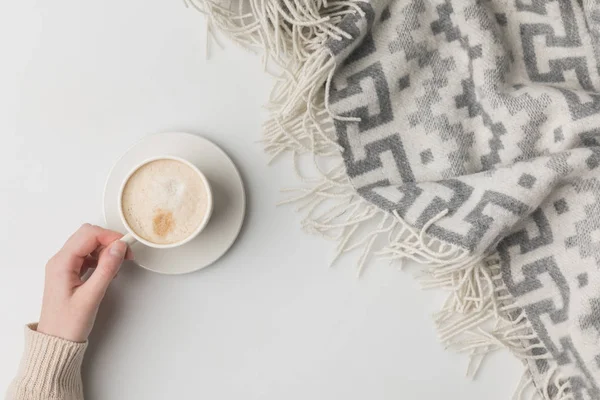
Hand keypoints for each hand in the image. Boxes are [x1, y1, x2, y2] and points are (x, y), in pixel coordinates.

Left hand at [37, 224, 132, 341]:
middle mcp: (60, 260)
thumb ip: (106, 269)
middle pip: (87, 235)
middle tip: (125, 255)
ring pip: (87, 244)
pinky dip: (100, 258)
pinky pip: (86, 255)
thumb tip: (119, 247)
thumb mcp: (91, 297)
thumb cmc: (68, 324)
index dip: (110, 237)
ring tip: (117, 265)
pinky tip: (108, 271)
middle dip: (108, 240)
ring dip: (105, 249)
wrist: (55, 343)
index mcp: (61, 263)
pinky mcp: (69, 272)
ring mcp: (64, 266)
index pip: (88, 235)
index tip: (126, 247)